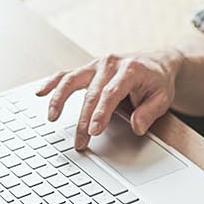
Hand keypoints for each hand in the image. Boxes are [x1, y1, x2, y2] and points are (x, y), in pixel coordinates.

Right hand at [36, 50, 180, 149]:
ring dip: (59, 98)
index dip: (101, 113)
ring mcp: (96, 64)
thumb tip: (137, 126)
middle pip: (91, 93)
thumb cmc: (157, 81)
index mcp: (130, 70)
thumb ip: (150, 112)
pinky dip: (51, 83)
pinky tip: (40, 93)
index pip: (111, 93)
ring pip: (72, 79)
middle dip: (83, 119)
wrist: (157, 62)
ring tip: (52, 117)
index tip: (94, 130)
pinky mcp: (87, 68)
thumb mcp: (163, 98)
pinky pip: (66, 74)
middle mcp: (110, 64)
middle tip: (79, 141)